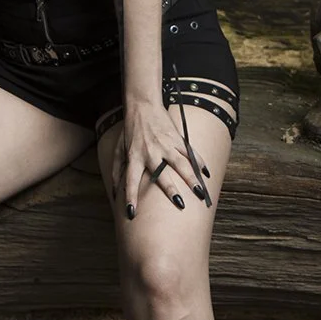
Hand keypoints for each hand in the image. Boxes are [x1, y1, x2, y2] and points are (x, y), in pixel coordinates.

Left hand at [112, 96, 210, 219]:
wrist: (142, 106)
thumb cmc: (130, 131)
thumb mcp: (119, 150)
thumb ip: (117, 171)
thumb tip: (114, 192)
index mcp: (134, 157)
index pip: (130, 181)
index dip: (130, 197)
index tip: (131, 213)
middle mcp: (151, 153)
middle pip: (162, 174)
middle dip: (170, 189)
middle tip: (179, 204)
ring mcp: (166, 145)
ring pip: (181, 164)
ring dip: (191, 178)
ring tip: (200, 192)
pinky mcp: (177, 138)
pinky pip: (190, 152)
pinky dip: (199, 163)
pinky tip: (206, 174)